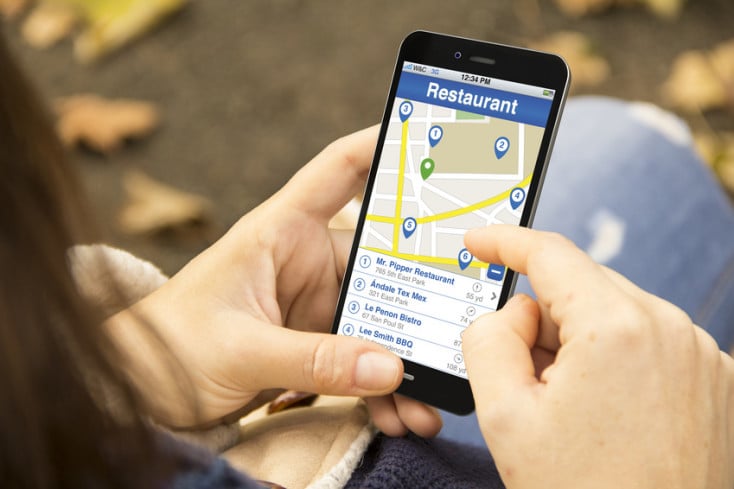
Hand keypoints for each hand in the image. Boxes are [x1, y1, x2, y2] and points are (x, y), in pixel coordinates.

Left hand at [108, 127, 440, 436]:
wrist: (140, 390)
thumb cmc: (169, 346)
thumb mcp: (239, 350)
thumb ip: (312, 360)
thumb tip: (388, 367)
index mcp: (281, 232)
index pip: (339, 171)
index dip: (383, 146)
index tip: (433, 141)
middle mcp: (306, 261)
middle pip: (382, 261)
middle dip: (422, 296)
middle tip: (457, 324)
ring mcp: (315, 305)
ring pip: (381, 319)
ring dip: (405, 357)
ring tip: (429, 399)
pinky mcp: (316, 344)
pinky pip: (363, 359)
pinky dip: (383, 387)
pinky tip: (400, 413)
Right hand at [461, 226, 733, 488]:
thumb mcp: (505, 416)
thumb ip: (488, 338)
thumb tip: (514, 312)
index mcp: (618, 328)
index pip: (550, 254)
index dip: (505, 242)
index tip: (478, 242)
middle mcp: (671, 329)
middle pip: (582, 288)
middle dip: (543, 317)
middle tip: (522, 377)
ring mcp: (701, 355)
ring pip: (615, 314)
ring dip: (579, 342)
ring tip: (569, 410)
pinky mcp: (715, 379)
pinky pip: (648, 341)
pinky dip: (615, 359)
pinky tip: (604, 413)